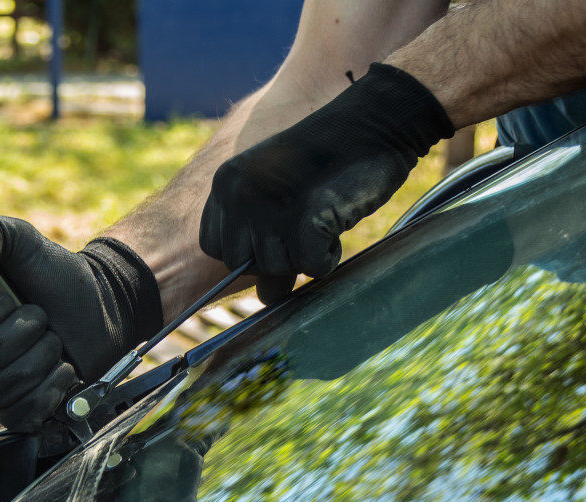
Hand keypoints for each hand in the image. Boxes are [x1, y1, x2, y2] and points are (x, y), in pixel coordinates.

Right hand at [0, 213, 162, 430]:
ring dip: (42, 357)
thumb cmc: (53, 272)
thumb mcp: (19, 237)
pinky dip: (53, 387)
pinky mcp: (17, 412)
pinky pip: (24, 413)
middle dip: (23, 333)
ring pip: (3, 388)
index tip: (9, 299)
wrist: (99, 306)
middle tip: (41, 316)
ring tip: (53, 340)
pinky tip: (62, 369)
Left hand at [200, 62, 453, 303]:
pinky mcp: (303, 220)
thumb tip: (264, 295)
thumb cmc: (329, 160)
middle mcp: (239, 195)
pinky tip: (336, 227)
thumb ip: (261, 234)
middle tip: (304, 234)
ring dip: (304, 258)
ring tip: (324, 222)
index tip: (276, 237)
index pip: (214, 247)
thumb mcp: (278, 191)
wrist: (372, 122)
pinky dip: (328, 258)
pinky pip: (309, 267)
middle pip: (239, 264)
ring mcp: (268, 208)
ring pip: (274, 269)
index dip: (247, 251)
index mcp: (226, 183)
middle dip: (273, 261)